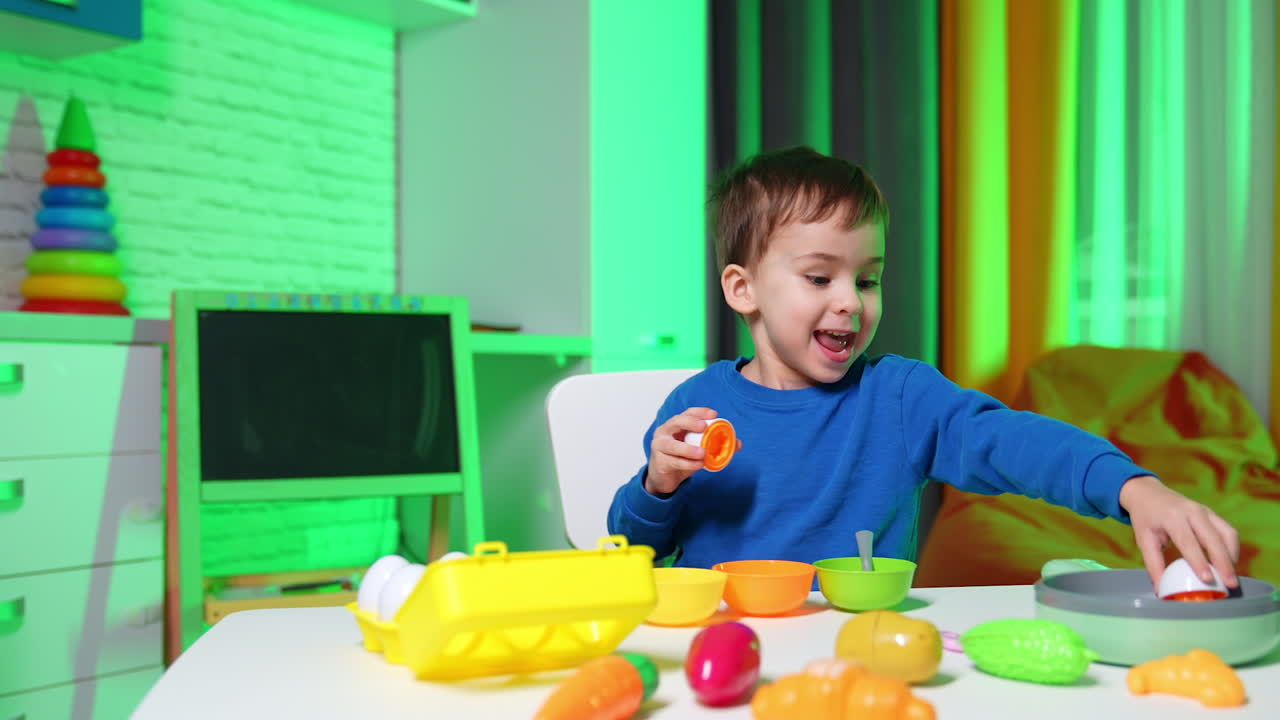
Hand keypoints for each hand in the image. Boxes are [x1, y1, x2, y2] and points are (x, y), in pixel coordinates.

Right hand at [644, 407, 742, 495]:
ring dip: (688, 449)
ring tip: (702, 453)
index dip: (700, 412)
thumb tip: (738, 443)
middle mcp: (665, 432)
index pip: (687, 413)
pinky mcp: (660, 462)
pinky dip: (688, 464)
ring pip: (672, 445)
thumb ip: (717, 445)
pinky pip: (674, 462)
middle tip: (704, 427)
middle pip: (675, 422)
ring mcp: (659, 447)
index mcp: (675, 425)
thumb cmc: (681, 458)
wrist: (665, 478)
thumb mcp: (699, 450)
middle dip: (690, 423)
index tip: (714, 414)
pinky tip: (698, 465)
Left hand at [1119, 475, 1239, 589]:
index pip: (1188, 541)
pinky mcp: (1212, 514)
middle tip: (1230, 584)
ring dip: (1232, 556)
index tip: (1208, 579)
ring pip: (1227, 533)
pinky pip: (1228, 531)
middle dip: (1224, 562)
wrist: (1148, 493)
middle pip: (1213, 538)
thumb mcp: (1143, 540)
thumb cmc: (1146, 519)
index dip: (1199, 561)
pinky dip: (1232, 548)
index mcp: (1172, 517)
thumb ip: (1153, 565)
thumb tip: (1161, 590)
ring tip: (1230, 576)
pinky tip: (1228, 563)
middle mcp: (1192, 511)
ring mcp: (1205, 510)